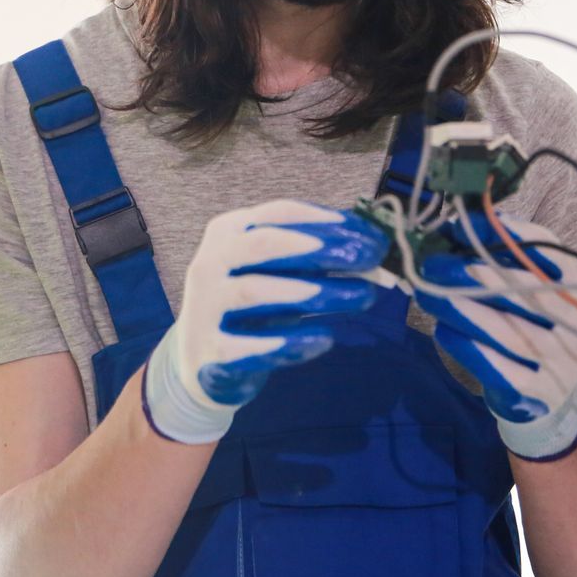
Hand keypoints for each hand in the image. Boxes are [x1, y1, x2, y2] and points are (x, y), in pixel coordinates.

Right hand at [144, 200, 384, 443]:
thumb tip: (371, 246)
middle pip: (264, 244)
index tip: (369, 233)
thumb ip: (315, 260)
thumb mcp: (278, 274)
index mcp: (229, 231)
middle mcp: (210, 261)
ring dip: (312, 292)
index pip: (279, 214)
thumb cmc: (252, 307)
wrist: (205, 362)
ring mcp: (206, 306)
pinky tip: (325, 340)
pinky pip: (250, 345)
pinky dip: (289, 343)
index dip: (326, 221)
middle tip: (368, 257)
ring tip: (361, 297)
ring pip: (255, 291)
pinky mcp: (211, 350)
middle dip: (321, 248)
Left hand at [413, 211, 576, 460]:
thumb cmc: (529, 323)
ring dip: (462, 310)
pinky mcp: (536, 391)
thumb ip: (498, 256)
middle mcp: (573, 321)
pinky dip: (469, 349)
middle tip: (433, 264)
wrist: (553, 391)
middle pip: (524, 293)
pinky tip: (443, 331)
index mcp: (575, 285)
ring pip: (507, 332)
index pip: (547, 253)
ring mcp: (558, 360)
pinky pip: (500, 369)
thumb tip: (453, 228)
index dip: (506, 235)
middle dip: (474, 274)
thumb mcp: (527, 286)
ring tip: (426, 293)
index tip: (460, 225)